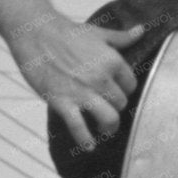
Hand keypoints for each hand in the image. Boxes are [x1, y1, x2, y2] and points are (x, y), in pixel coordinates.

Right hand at [9, 16, 146, 150]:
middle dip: (115, 108)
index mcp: (112, 60)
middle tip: (108, 110)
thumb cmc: (67, 32)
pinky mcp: (63, 101)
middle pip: (120, 103)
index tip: (116, 94)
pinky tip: (89, 146)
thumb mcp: (98, 33)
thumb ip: (121, 37)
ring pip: (109, 118)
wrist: (35, 32)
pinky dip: (85, 140)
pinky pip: (79, 127)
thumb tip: (141, 30)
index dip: (124, 91)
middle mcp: (101, 77)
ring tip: (105, 129)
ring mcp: (82, 91)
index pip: (130, 85)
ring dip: (109, 127)